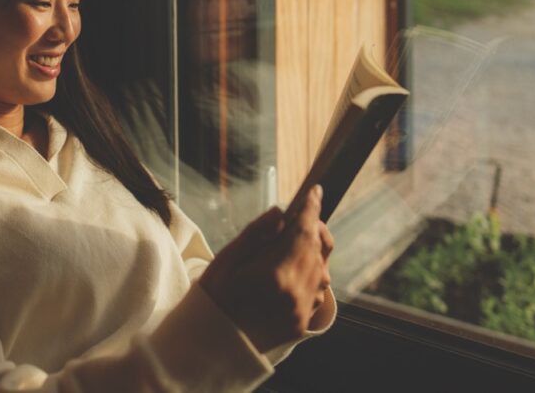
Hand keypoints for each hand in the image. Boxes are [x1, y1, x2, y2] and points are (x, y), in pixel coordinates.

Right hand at [198, 185, 332, 352]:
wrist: (211, 343)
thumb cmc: (213, 297)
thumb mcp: (226, 259)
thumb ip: (256, 234)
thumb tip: (281, 213)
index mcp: (275, 274)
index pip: (303, 232)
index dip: (311, 209)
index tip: (314, 192)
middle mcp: (296, 293)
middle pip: (317, 249)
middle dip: (312, 227)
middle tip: (299, 215)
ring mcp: (301, 311)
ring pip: (322, 269)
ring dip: (313, 251)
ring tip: (293, 243)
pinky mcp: (302, 323)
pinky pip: (318, 291)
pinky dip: (313, 273)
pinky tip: (294, 269)